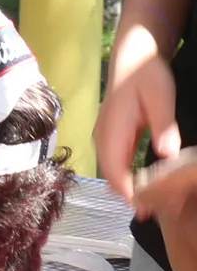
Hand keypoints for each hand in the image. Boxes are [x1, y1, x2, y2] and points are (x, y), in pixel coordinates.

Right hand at [97, 29, 181, 200]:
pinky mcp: (111, 138)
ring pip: (112, 172)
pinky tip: (147, 186)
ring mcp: (104, 137)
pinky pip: (116, 164)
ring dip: (130, 190)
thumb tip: (167, 154)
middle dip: (131, 197)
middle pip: (111, 176)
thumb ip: (163, 126)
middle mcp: (103, 136)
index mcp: (113, 129)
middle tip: (157, 213)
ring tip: (155, 205)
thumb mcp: (161, 98)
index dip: (127, 192)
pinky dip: (129, 179)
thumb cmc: (147, 74)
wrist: (132, 57)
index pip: (114, 169)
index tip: (144, 209)